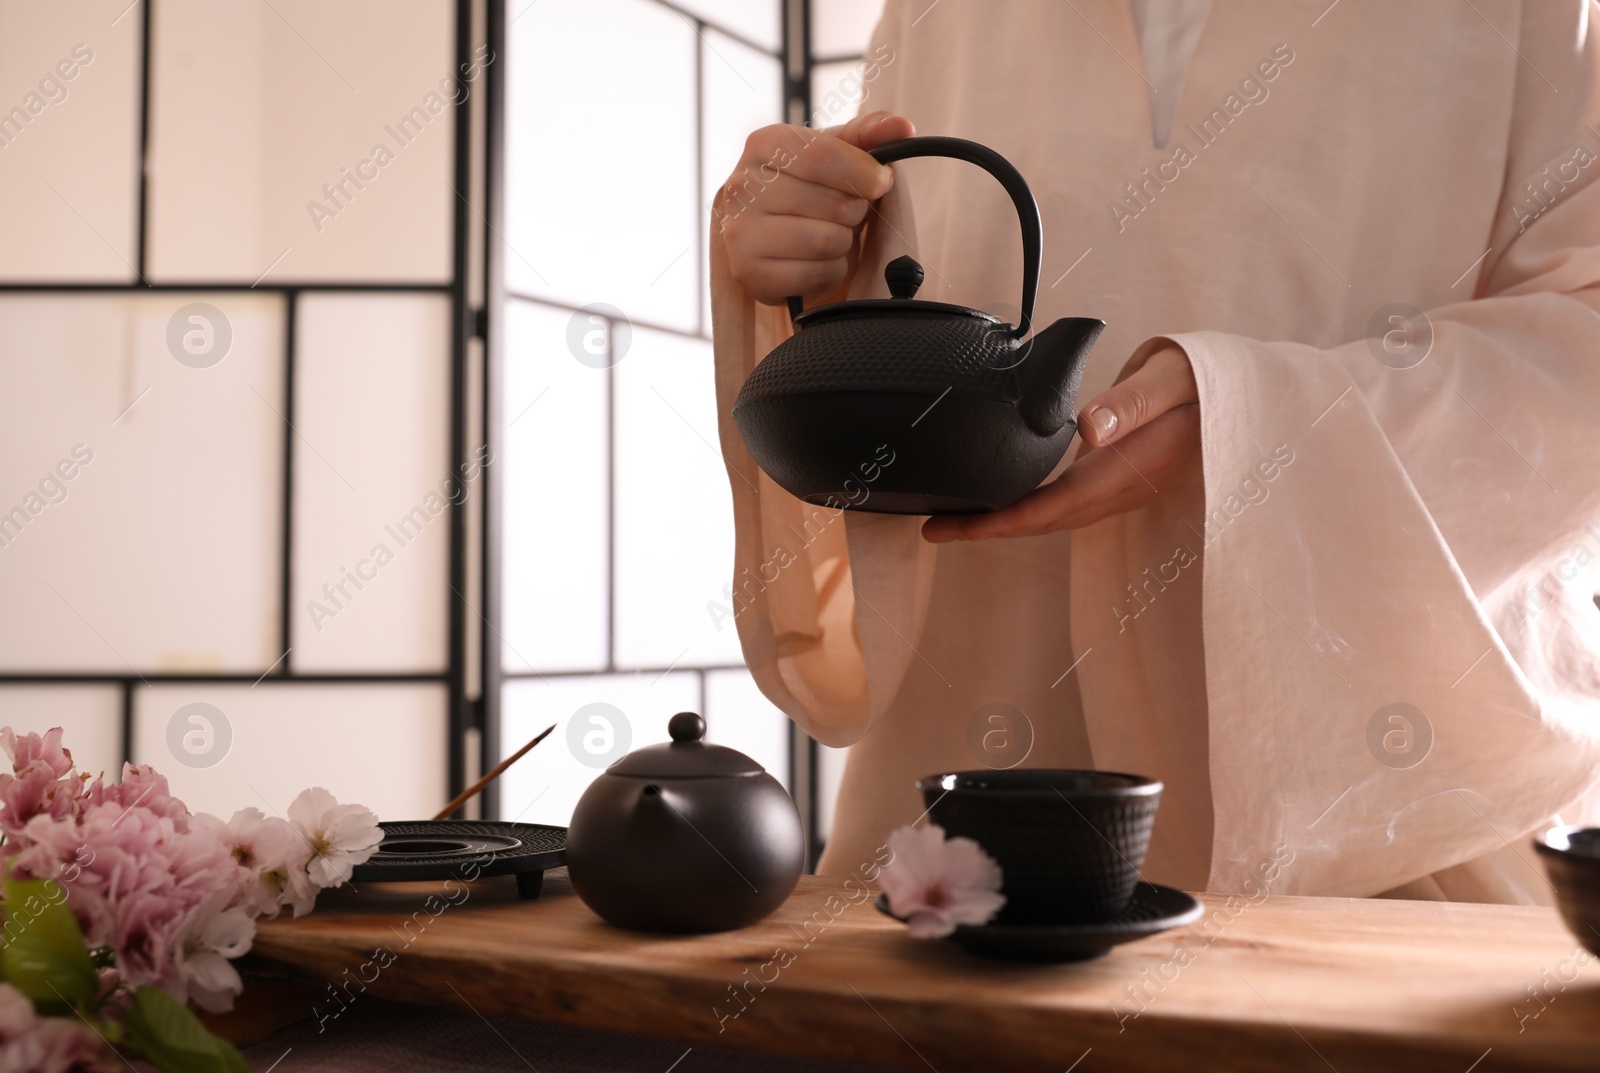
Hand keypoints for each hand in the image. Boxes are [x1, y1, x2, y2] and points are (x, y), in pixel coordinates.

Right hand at [717, 111, 915, 304]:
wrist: (774, 229)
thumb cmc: (811, 184)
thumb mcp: (839, 150)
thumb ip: (871, 133)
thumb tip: (905, 128)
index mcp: (764, 144)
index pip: (824, 156)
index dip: (864, 174)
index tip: (881, 182)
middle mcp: (742, 186)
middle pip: (833, 204)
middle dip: (853, 212)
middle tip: (842, 211)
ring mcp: (739, 233)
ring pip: (827, 242)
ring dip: (841, 243)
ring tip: (826, 234)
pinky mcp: (748, 274)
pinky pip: (816, 276)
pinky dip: (828, 272)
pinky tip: (813, 260)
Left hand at [922, 345, 1200, 541]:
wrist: (1240, 389)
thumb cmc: (1204, 377)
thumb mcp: (1171, 380)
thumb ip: (1132, 404)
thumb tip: (1089, 430)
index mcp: (1127, 469)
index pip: (1052, 507)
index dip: (1001, 522)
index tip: (957, 528)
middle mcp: (1120, 488)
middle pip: (1044, 521)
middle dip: (987, 529)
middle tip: (934, 529)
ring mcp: (1119, 487)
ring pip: (1052, 516)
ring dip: (1003, 521)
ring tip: (955, 519)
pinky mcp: (1117, 477)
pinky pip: (1064, 502)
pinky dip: (1027, 505)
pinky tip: (1002, 497)